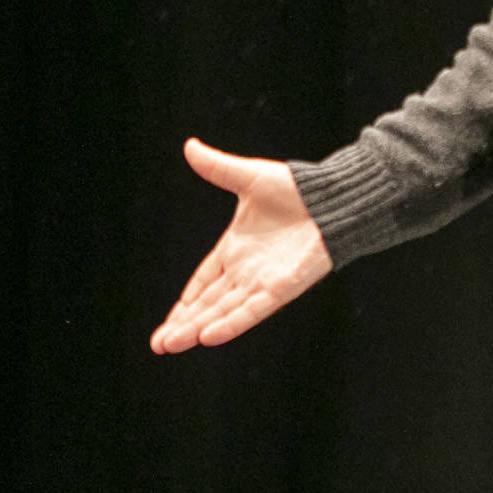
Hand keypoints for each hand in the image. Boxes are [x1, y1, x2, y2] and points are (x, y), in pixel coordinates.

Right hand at [150, 139, 331, 351]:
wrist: (333, 198)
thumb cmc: (296, 190)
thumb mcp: (248, 178)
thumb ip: (218, 169)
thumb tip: (189, 146)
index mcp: (235, 250)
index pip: (203, 283)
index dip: (184, 304)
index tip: (165, 324)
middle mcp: (247, 272)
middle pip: (208, 305)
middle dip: (182, 325)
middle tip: (158, 345)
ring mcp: (264, 282)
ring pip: (224, 312)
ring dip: (198, 328)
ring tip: (172, 345)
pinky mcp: (282, 287)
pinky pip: (252, 310)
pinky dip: (231, 323)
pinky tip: (208, 337)